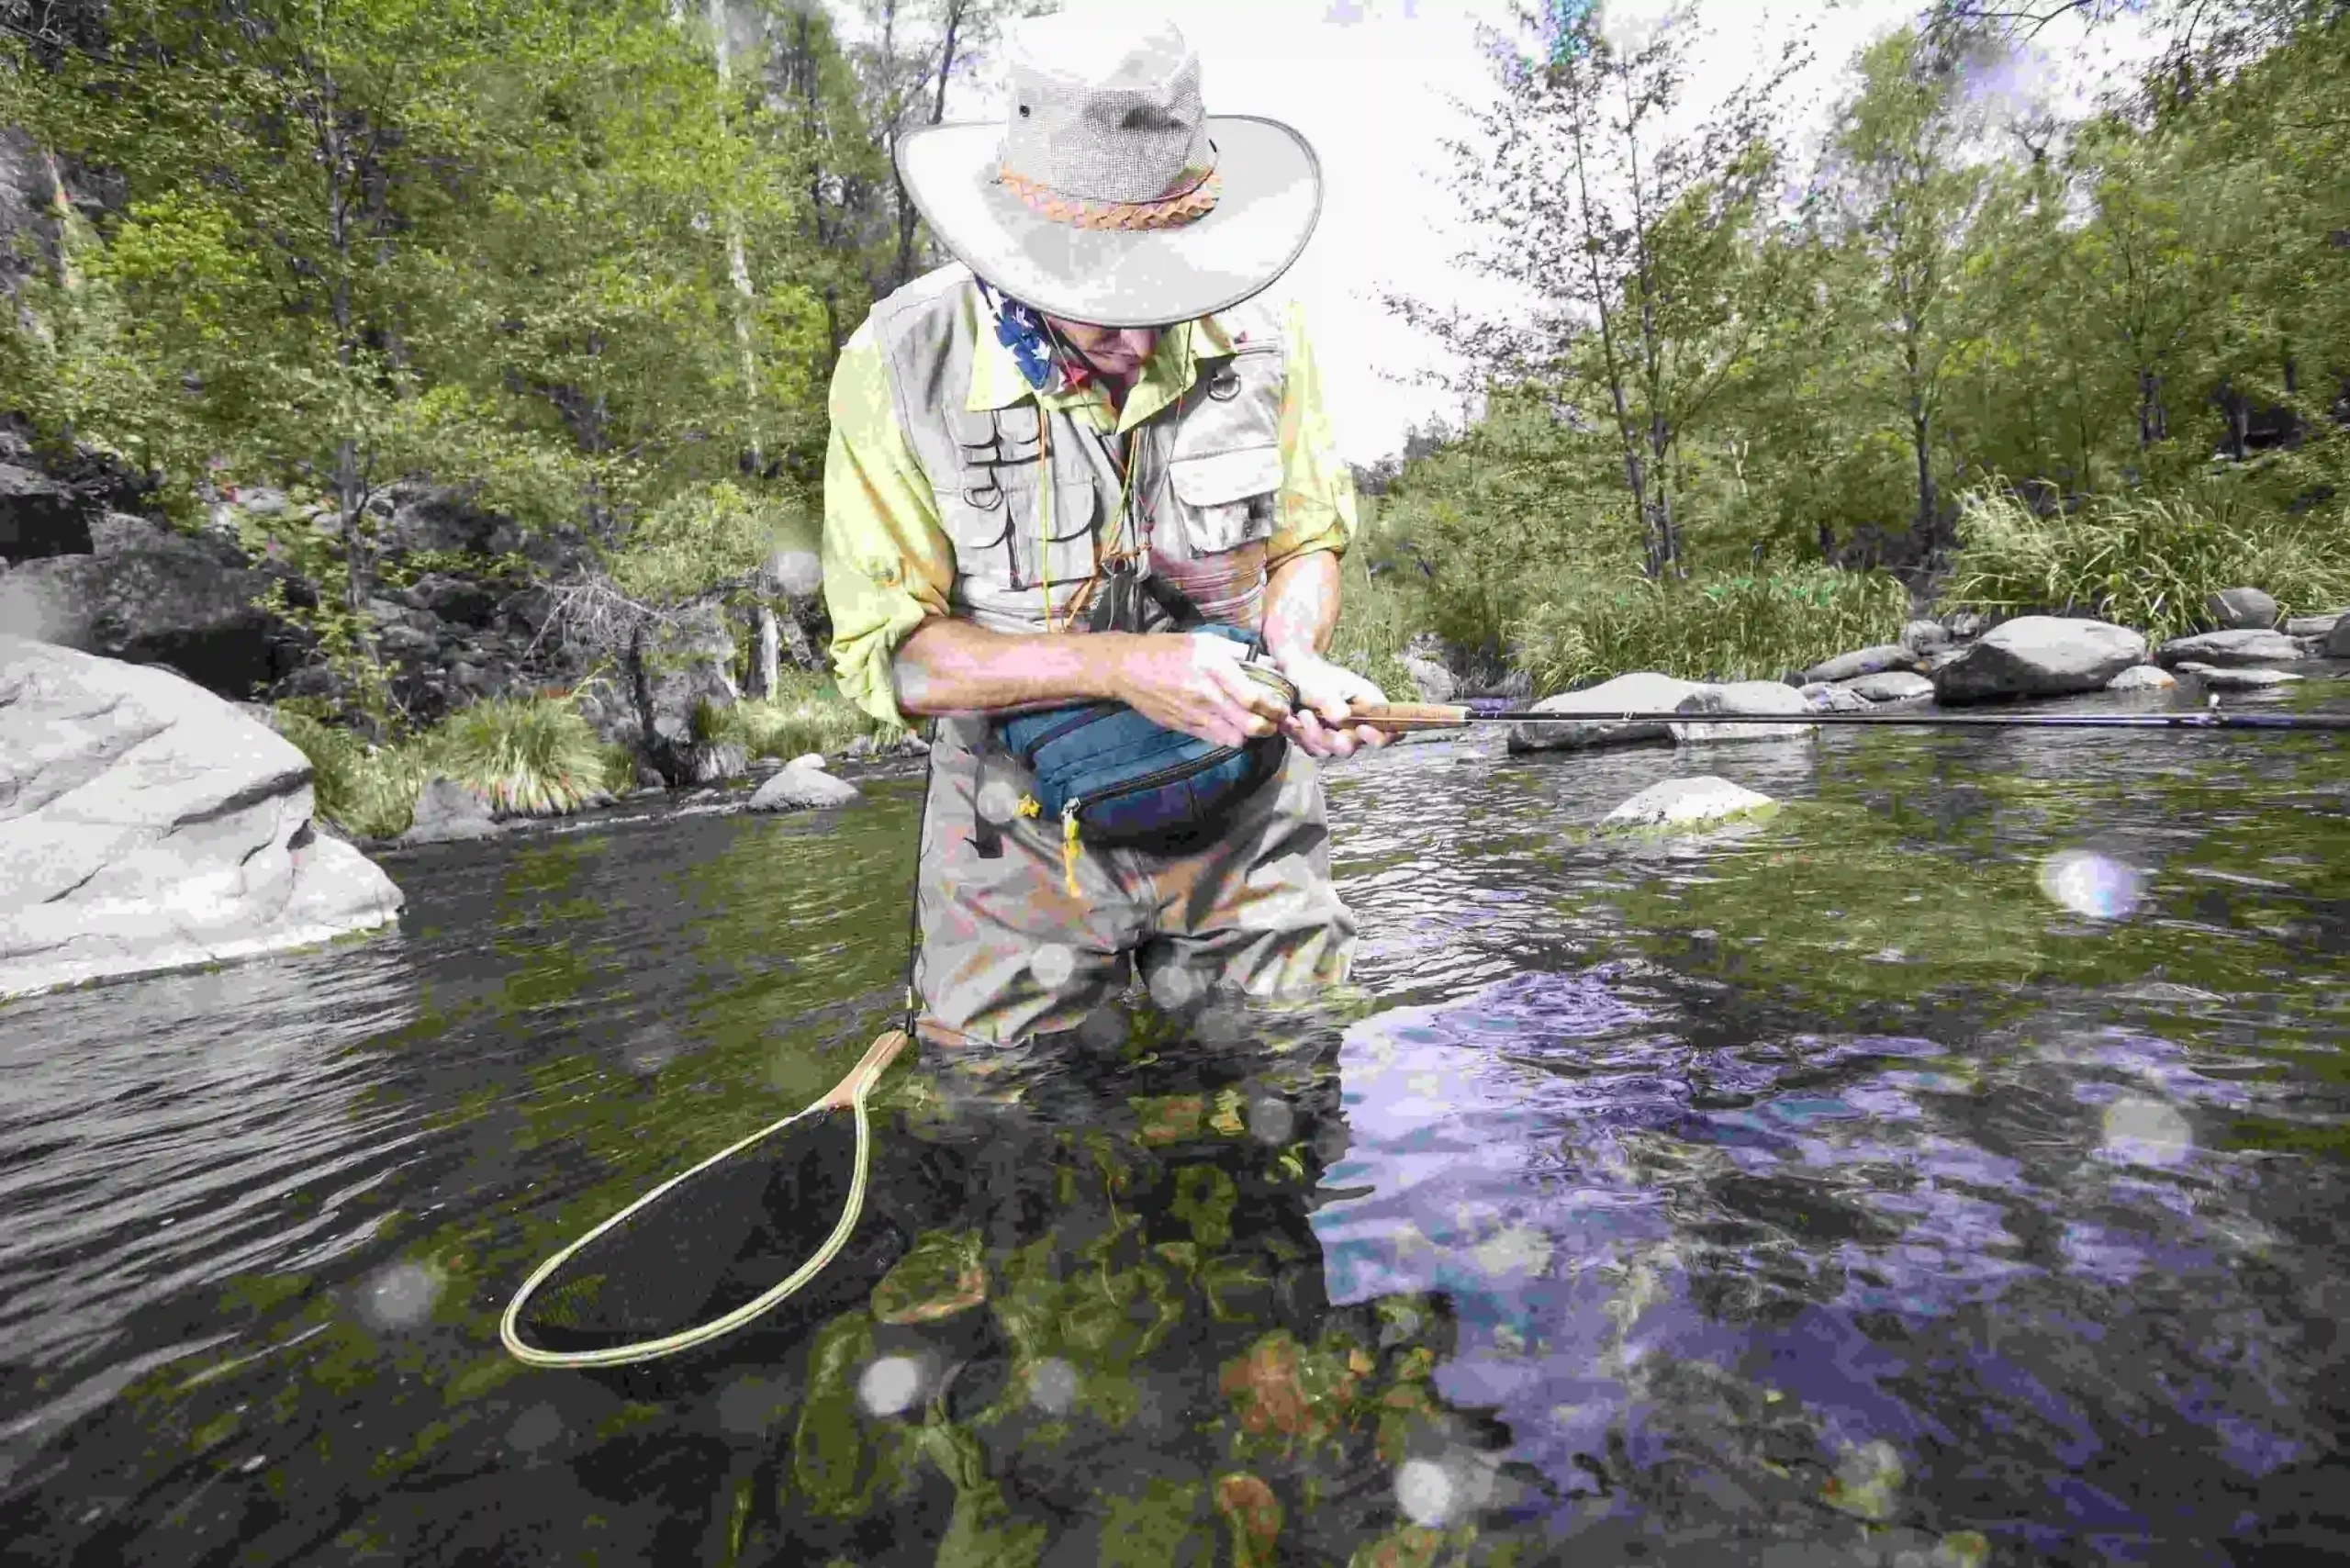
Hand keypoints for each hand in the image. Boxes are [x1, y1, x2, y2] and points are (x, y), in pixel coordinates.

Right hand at [1108, 632, 1290, 747]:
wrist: (1128, 668)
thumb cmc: (1169, 649)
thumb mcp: (1206, 641)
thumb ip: (1240, 653)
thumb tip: (1270, 663)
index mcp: (1214, 667)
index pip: (1254, 697)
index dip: (1275, 707)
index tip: (1284, 706)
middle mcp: (1207, 694)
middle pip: (1250, 725)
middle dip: (1270, 726)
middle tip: (1276, 721)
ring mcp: (1194, 714)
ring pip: (1236, 738)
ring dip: (1250, 735)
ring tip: (1256, 725)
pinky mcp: (1185, 727)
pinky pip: (1216, 740)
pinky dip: (1230, 737)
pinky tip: (1233, 727)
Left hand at [1275, 654, 1392, 758]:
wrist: (1295, 676)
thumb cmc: (1316, 676)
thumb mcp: (1324, 685)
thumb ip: (1332, 701)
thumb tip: (1342, 717)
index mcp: (1370, 706)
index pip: (1388, 731)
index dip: (1378, 737)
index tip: (1361, 729)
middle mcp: (1358, 725)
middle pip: (1350, 746)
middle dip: (1328, 737)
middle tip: (1307, 715)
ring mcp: (1340, 735)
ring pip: (1329, 751)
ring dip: (1310, 734)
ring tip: (1300, 712)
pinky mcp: (1323, 742)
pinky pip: (1314, 749)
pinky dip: (1301, 737)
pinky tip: (1292, 721)